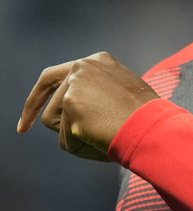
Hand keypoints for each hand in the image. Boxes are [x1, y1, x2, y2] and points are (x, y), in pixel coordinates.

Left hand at [17, 52, 159, 161]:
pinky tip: (102, 141)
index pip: (56, 76)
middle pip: (50, 101)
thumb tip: (75, 116)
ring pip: (55, 124)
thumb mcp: (123, 94)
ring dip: (74, 138)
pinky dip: (82, 149)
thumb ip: (98, 95)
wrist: (153, 125)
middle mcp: (82, 67)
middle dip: (32, 113)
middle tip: (22, 128)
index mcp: (97, 61)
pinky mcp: (71, 105)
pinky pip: (66, 141)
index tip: (30, 114)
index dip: (40, 96)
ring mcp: (75, 85)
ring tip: (103, 136)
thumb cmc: (147, 117)